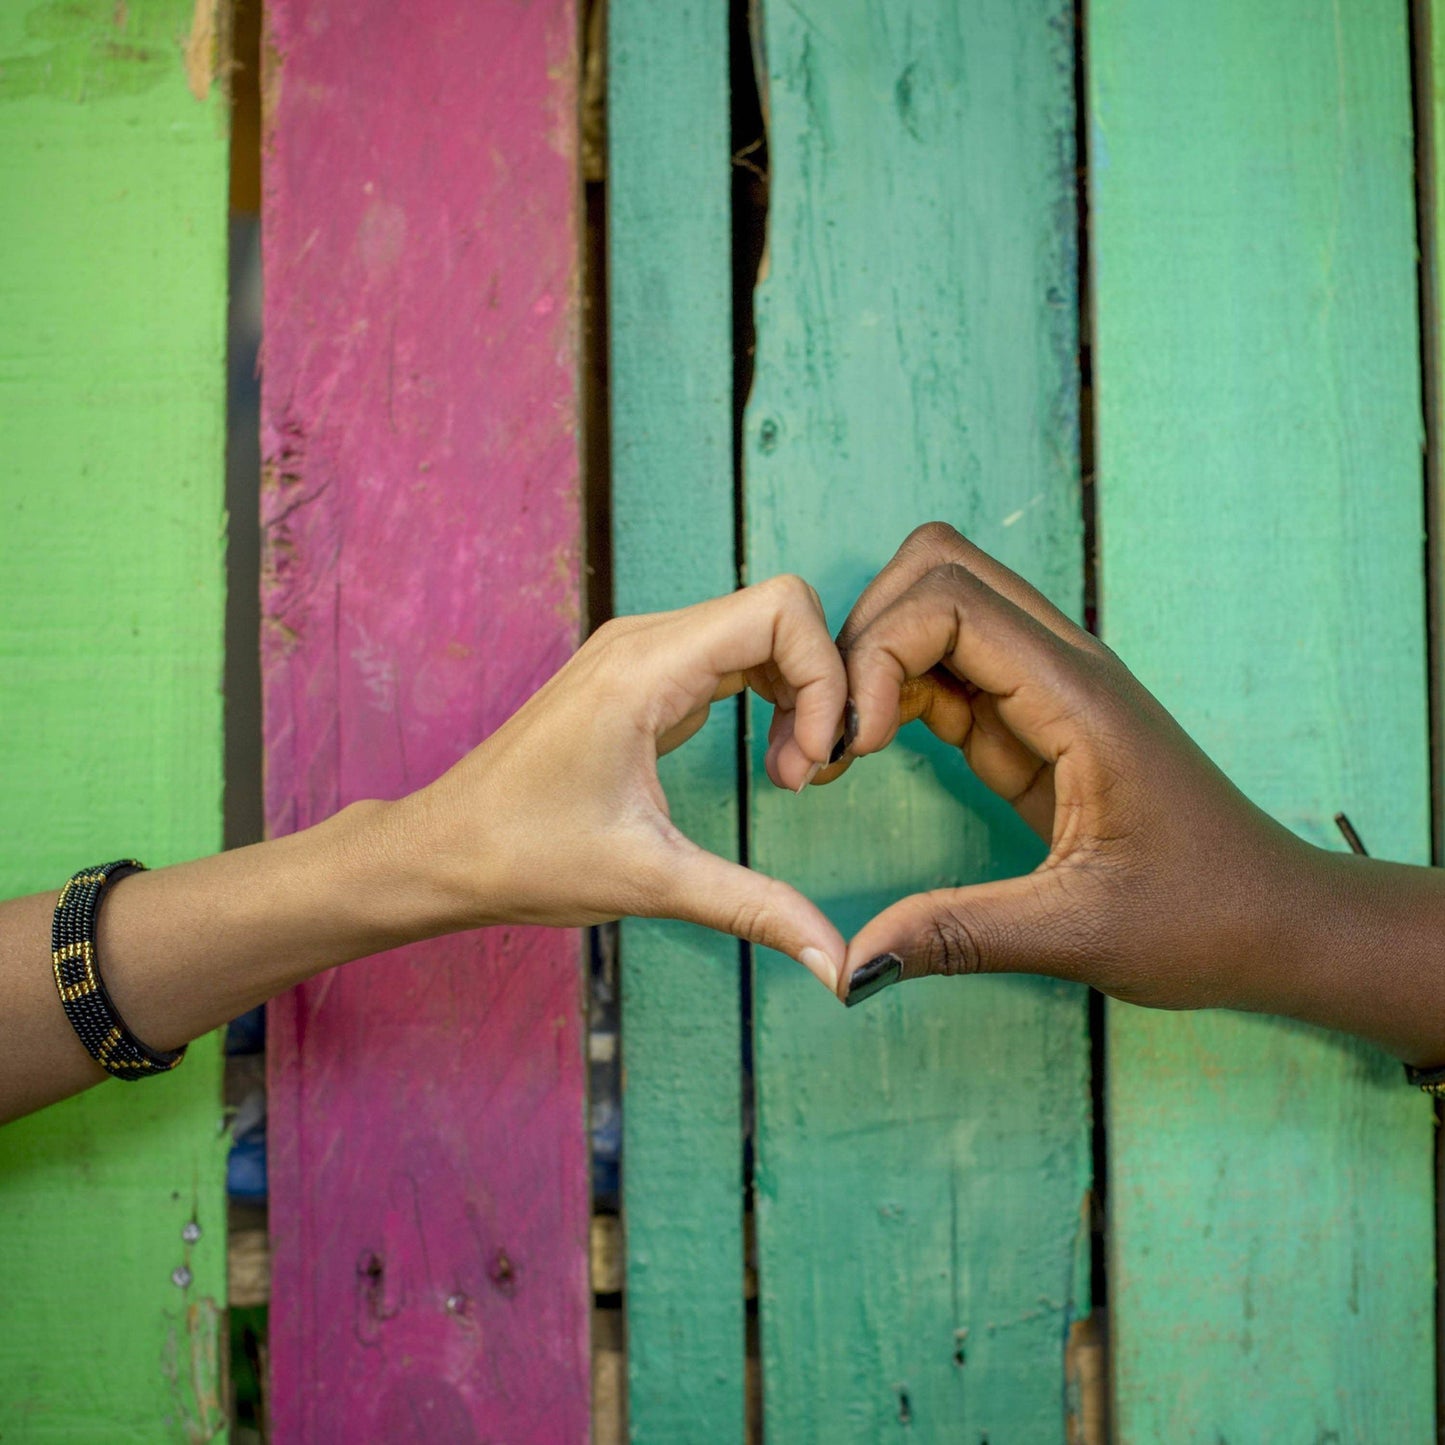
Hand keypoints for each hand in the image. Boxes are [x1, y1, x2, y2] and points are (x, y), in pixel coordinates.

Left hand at [389, 575, 848, 988]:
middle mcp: (642, 641)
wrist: (438, 852)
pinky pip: (727, 658)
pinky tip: (765, 763)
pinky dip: (766, 700)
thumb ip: (755, 909)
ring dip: (795, 697)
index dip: (824, 675)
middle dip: (818, 689)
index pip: (780, 608)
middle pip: (777, 616)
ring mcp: (637, 655)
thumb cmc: (522, 857)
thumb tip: (839, 966)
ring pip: (757, 634)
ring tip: (786, 774)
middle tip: (804, 775)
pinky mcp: (636, 678)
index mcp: (643, 668)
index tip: (813, 761)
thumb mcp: (651, 880)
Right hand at [816, 522, 1325, 1017]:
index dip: (874, 655)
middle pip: (937, 568)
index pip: (949, 601)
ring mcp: (1046, 688)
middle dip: (862, 634)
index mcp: (1081, 698)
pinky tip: (865, 756)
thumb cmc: (1206, 919)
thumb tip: (851, 966)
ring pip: (936, 607)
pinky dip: (891, 695)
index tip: (848, 748)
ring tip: (836, 751)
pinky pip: (945, 669)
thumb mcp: (1078, 935)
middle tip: (830, 734)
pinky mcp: (1030, 720)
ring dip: (872, 661)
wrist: (1278, 922)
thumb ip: (957, 935)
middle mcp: (1064, 668)